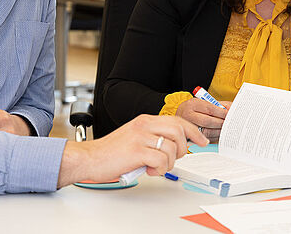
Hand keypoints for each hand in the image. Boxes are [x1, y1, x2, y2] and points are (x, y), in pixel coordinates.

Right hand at [56, 114, 207, 187]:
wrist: (89, 158)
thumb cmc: (110, 152)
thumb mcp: (134, 138)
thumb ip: (152, 138)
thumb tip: (174, 146)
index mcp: (144, 121)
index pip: (177, 120)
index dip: (193, 131)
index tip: (201, 141)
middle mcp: (143, 126)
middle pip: (179, 130)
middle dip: (183, 147)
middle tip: (175, 158)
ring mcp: (140, 137)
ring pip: (172, 148)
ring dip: (168, 163)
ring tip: (156, 167)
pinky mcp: (136, 151)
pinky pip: (161, 160)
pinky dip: (159, 169)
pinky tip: (148, 170)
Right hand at [175, 98, 228, 142]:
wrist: (181, 116)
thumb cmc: (195, 109)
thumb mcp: (203, 102)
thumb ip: (218, 104)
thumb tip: (232, 108)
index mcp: (192, 104)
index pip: (209, 109)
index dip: (222, 112)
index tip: (230, 114)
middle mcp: (188, 115)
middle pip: (208, 121)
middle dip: (222, 122)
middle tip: (230, 122)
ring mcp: (188, 128)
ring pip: (208, 132)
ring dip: (220, 131)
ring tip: (227, 128)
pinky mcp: (191, 137)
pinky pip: (206, 138)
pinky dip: (216, 136)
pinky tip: (221, 133)